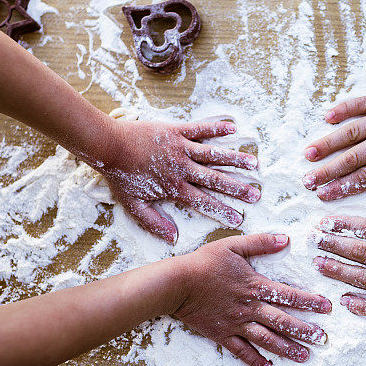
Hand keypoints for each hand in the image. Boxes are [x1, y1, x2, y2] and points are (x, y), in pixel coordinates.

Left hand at [100, 119, 259, 242]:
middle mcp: (182, 168)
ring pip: (213, 155)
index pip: (204, 202)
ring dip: (235, 159)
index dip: (222, 211)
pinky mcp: (176, 131)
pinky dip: (216, 128)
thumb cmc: (120, 176)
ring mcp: (181, 148)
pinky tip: (232, 128)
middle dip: (237, 188)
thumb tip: (172, 238)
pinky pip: (200, 129)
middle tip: (255, 194)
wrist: (109, 146)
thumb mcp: (133, 205)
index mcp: (174, 188)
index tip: (238, 218)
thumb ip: (154, 222)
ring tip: (254, 164)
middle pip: (215, 179)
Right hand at [172, 234, 331, 365]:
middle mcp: (249, 307)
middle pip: (282, 321)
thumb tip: (285, 239)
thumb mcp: (233, 245)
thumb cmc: (204, 262)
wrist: (177, 284)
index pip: (288, 294)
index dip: (309, 301)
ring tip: (304, 357)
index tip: (326, 307)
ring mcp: (236, 323)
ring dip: (286, 348)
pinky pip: (241, 351)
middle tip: (322, 340)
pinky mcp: (222, 334)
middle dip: (304, 330)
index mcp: (254, 286)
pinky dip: (255, 361)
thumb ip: (260, 243)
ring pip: (266, 339)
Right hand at [302, 81, 365, 200]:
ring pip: (351, 132)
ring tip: (309, 153)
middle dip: (327, 171)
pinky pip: (361, 103)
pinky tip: (327, 117)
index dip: (342, 188)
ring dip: (328, 143)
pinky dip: (343, 109)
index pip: (365, 177)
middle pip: (352, 158)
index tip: (324, 195)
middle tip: (307, 180)